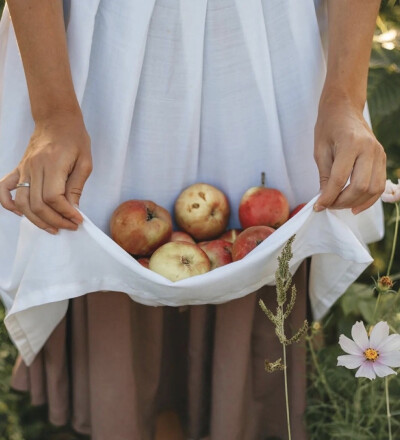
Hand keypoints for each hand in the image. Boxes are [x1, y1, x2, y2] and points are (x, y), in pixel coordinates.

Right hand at [0, 111, 91, 233]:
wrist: (57, 119)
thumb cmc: (74, 139)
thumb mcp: (85, 162)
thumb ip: (76, 187)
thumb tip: (72, 209)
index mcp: (52, 164)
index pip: (54, 198)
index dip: (66, 213)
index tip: (78, 220)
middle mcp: (34, 167)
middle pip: (37, 204)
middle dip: (54, 220)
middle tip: (69, 226)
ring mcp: (23, 168)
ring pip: (22, 202)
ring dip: (36, 219)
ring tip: (52, 227)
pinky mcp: (19, 168)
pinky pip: (5, 188)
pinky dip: (8, 204)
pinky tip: (21, 213)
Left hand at [314, 97, 385, 214]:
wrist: (344, 109)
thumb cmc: (329, 127)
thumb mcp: (320, 150)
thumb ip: (324, 176)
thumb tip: (325, 199)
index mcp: (350, 144)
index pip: (339, 179)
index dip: (329, 197)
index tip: (319, 206)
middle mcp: (369, 149)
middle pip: (360, 186)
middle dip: (342, 202)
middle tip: (329, 206)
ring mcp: (379, 153)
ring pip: (373, 189)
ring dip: (356, 202)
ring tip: (340, 206)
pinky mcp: (383, 158)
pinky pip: (380, 185)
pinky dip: (369, 198)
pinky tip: (355, 204)